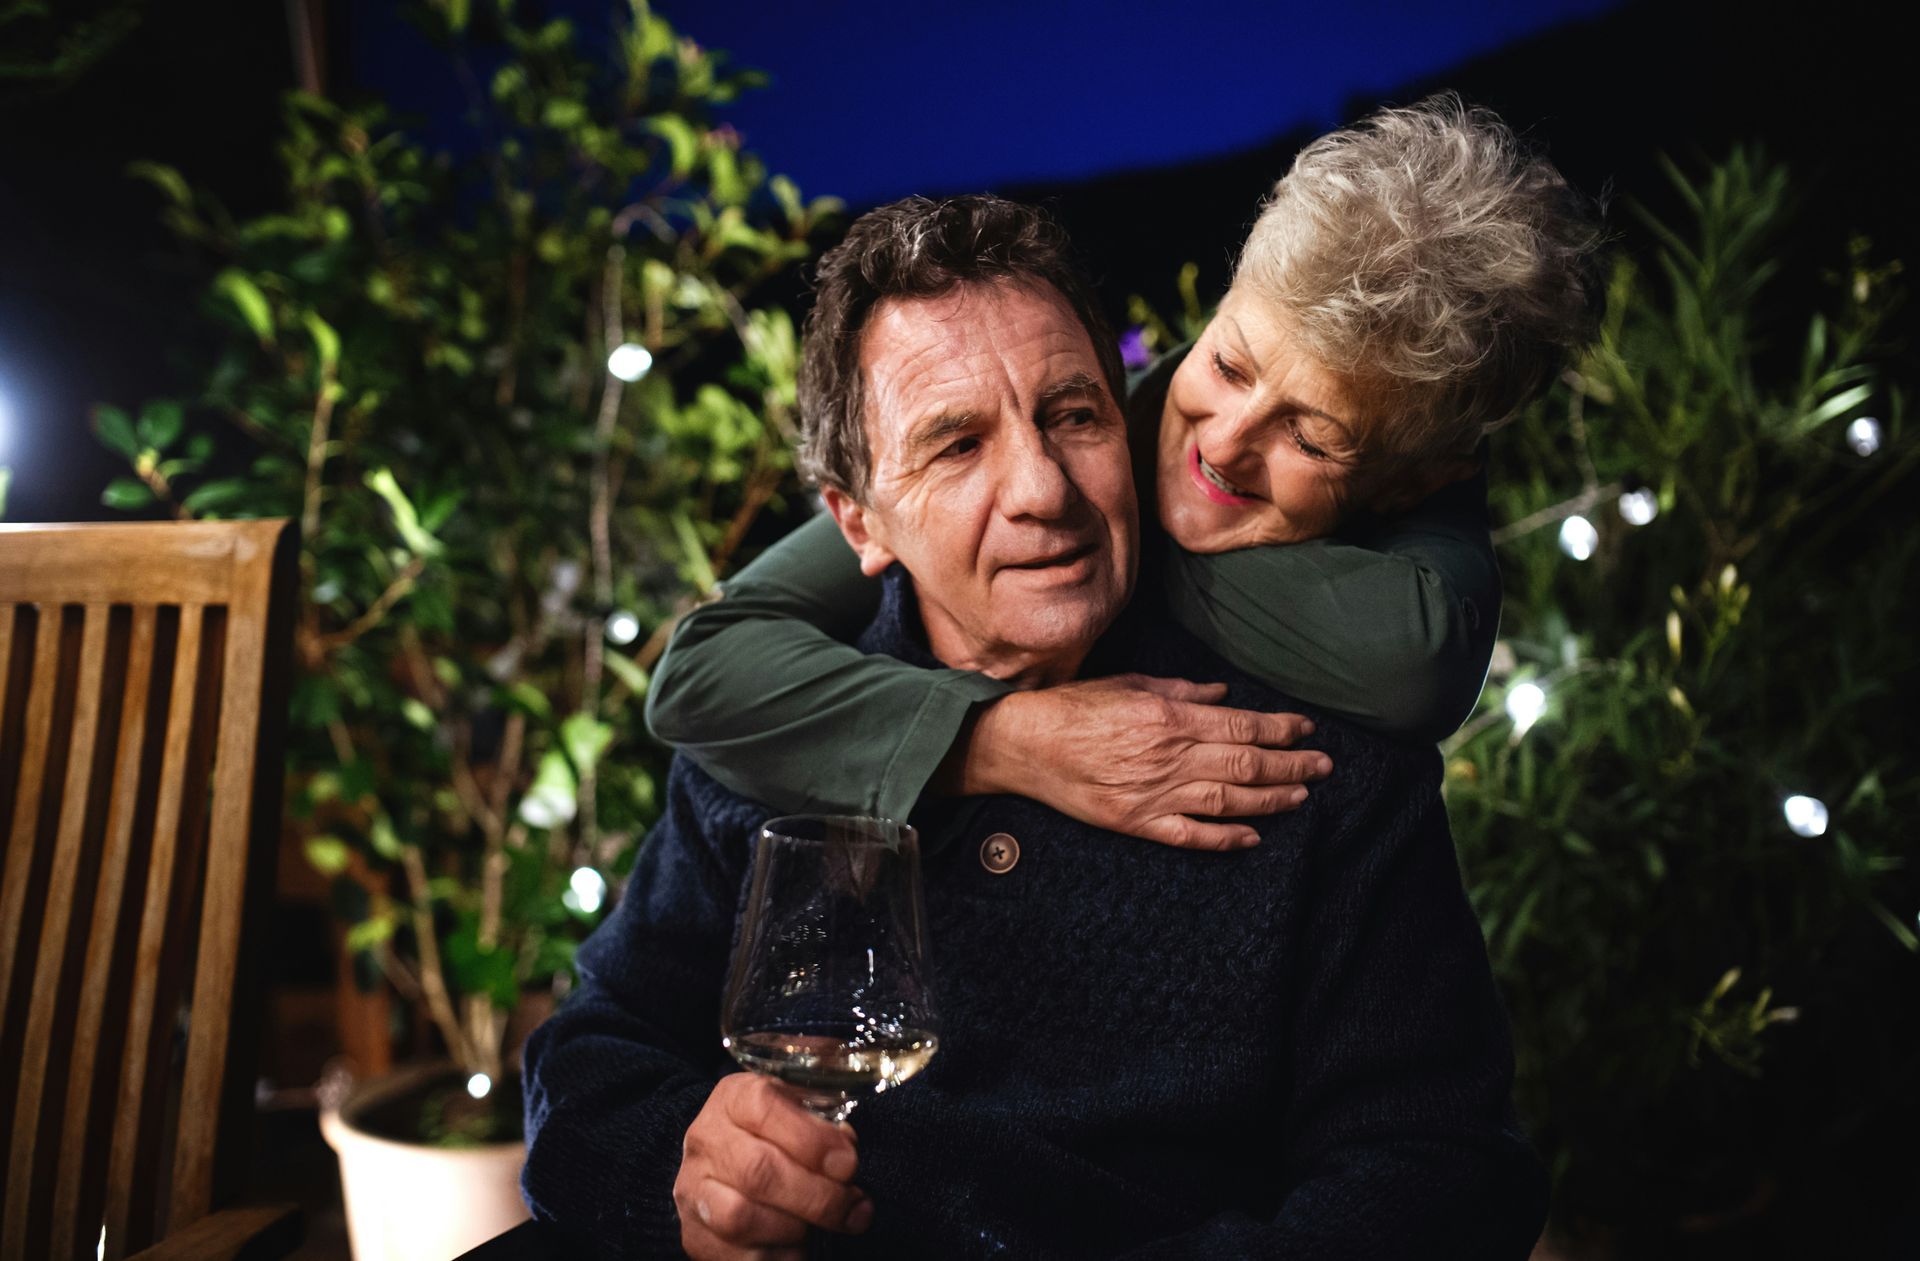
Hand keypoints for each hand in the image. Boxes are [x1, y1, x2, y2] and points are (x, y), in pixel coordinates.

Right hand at [675, 1073, 872, 1259]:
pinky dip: (781, 1254)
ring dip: (795, 1227)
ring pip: (741, 1218)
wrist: (727, 1165)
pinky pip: (742, 1256)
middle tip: (853, 1206)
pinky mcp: (697, 1236)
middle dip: (817, 1195)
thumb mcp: (798, 1111)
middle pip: (757, 1171)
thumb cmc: (775, 1135)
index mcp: (733, 1098)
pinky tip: (799, 1244)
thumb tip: (846, 1154)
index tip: (848, 1163)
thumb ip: (823, 1124)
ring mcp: (694, 1191)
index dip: (812, 1139)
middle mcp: (707, 1141)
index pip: (764, 1107)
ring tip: (821, 1225)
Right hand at [959, 674, 1329, 849]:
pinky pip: (1190, 835)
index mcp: (1168, 719)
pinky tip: (1252, 837)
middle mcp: (1168, 758)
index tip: (1306, 730)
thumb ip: (1181, 691)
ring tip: (1301, 795)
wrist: (1023, 745)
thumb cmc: (1073, 708)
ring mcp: (1154, 795)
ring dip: (1270, 799)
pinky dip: (1224, 838)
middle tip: (1323, 765)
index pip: (1241, 725)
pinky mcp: (1137, 822)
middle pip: (1245, 764)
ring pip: (1228, 801)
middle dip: (1290, 765)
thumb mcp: (1129, 684)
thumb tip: (1224, 695)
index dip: (1281, 729)